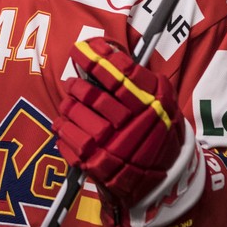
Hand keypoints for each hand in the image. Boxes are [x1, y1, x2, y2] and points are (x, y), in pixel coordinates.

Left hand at [52, 38, 185, 207]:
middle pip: (96, 97)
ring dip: (68, 106)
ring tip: (68, 103)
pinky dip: (63, 129)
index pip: (121, 75)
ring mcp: (115, 147)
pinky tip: (63, 124)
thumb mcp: (163, 101)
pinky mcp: (99, 165)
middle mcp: (134, 125)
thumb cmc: (159, 131)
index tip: (83, 50)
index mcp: (152, 104)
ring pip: (80, 118)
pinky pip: (71, 142)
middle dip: (79, 86)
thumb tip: (108, 54)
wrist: (163, 177)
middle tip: (72, 83)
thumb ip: (142, 80)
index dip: (98, 59)